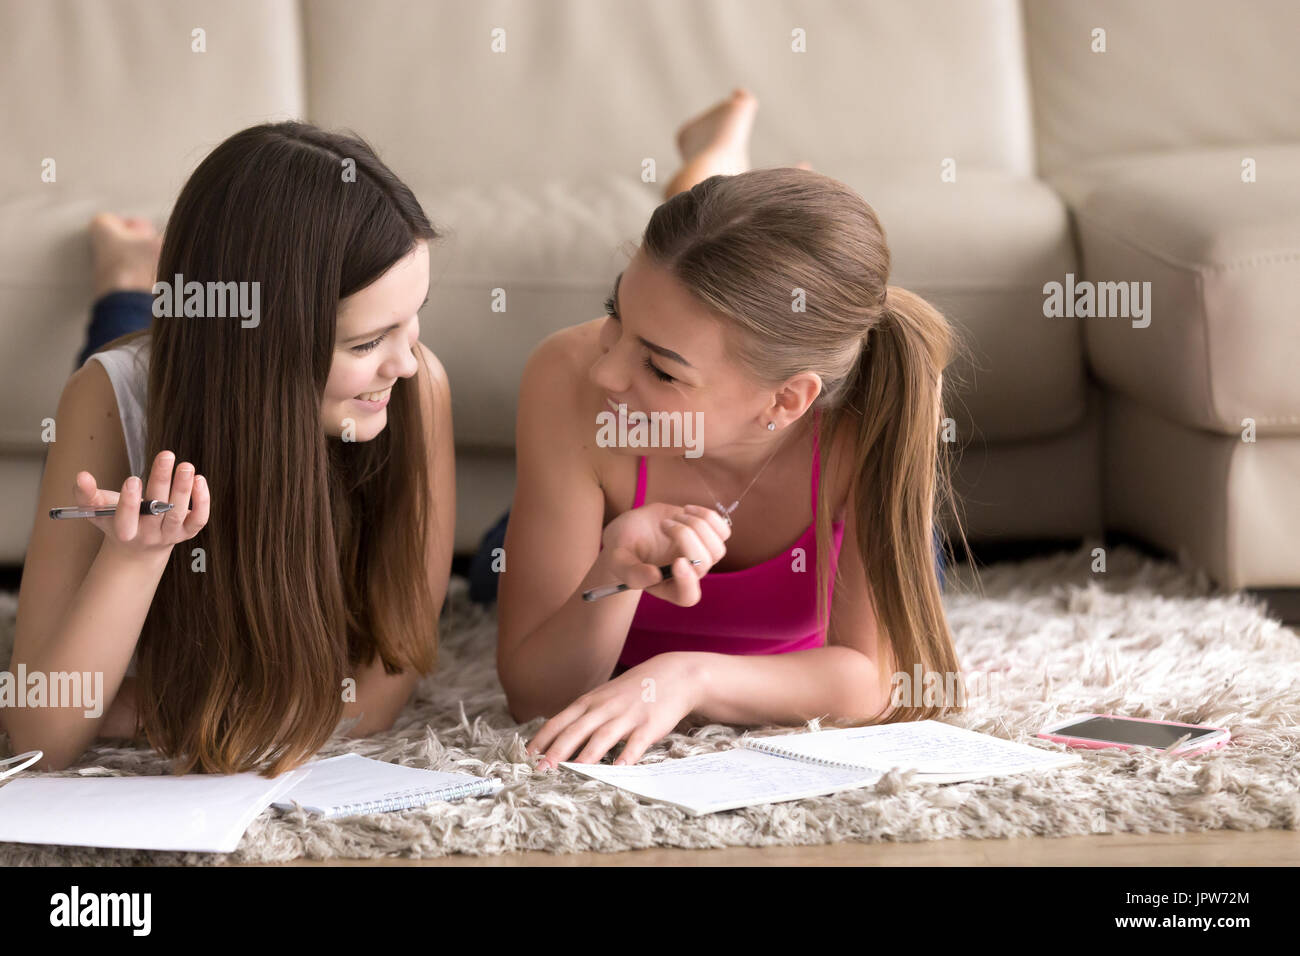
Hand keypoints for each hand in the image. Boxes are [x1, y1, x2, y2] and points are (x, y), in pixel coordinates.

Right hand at [75, 450, 209, 557]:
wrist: (140, 547)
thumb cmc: (116, 520)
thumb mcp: (98, 509)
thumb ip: (86, 494)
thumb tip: (81, 476)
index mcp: (124, 532)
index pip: (126, 520)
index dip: (130, 502)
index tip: (133, 479)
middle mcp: (149, 536)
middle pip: (157, 511)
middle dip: (161, 482)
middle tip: (166, 456)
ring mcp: (170, 535)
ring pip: (179, 513)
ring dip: (184, 488)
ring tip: (186, 466)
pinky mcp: (188, 532)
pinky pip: (199, 519)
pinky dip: (202, 501)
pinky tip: (199, 480)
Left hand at [526, 653, 701, 768]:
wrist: (672, 675)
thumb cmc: (631, 691)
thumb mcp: (602, 697)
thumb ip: (582, 715)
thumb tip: (555, 738)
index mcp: (589, 702)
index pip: (559, 722)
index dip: (542, 739)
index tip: (526, 757)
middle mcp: (604, 708)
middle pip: (575, 730)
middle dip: (556, 751)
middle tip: (540, 769)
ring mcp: (627, 716)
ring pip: (602, 736)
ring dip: (586, 755)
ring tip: (572, 772)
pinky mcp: (649, 725)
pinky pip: (636, 742)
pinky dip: (627, 755)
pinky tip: (619, 768)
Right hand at [600, 502, 730, 605]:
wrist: (632, 529)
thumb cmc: (623, 548)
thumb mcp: (617, 560)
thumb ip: (631, 572)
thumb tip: (654, 576)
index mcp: (668, 588)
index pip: (688, 596)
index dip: (687, 581)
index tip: (677, 561)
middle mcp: (688, 575)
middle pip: (703, 564)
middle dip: (685, 537)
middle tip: (663, 524)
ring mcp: (701, 556)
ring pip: (717, 548)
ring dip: (696, 526)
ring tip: (673, 518)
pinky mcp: (708, 537)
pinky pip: (723, 531)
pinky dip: (708, 517)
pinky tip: (687, 510)